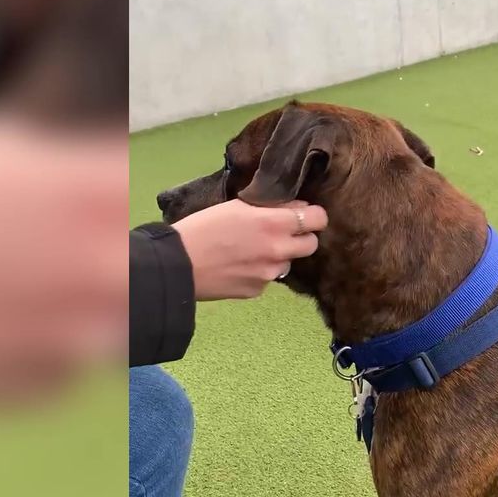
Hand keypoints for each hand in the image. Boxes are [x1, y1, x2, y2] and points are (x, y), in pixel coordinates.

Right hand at [0, 114, 127, 404]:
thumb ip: (69, 159)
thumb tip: (121, 160)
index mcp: (82, 196)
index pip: (147, 185)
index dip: (128, 186)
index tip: (106, 193)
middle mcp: (95, 265)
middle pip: (156, 261)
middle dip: (125, 253)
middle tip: (78, 249)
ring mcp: (79, 331)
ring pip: (122, 318)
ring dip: (96, 305)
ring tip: (28, 292)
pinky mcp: (48, 384)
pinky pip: (74, 363)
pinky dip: (51, 347)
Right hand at [172, 199, 327, 299]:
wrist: (179, 265)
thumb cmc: (204, 227)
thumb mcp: (238, 206)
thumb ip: (270, 208)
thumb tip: (294, 207)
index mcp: (275, 223)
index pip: (318, 218)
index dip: (313, 214)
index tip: (303, 213)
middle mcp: (279, 250)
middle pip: (312, 244)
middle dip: (302, 237)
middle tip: (283, 232)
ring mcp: (270, 274)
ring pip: (288, 263)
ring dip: (279, 255)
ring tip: (252, 250)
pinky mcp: (258, 290)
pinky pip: (268, 278)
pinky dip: (260, 271)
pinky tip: (239, 266)